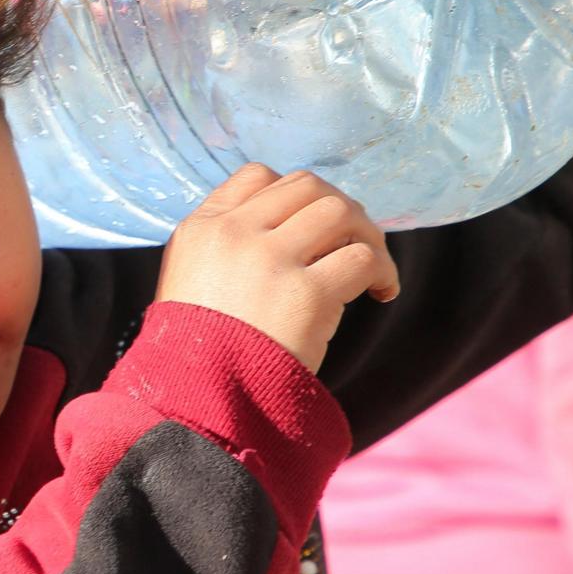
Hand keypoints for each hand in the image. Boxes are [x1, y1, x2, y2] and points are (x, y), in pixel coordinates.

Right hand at [155, 164, 399, 372]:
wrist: (198, 397)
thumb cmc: (199, 349)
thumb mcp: (190, 280)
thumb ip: (227, 247)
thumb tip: (290, 228)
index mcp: (202, 228)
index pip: (257, 176)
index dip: (294, 196)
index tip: (310, 228)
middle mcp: (234, 233)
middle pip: (308, 186)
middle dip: (340, 209)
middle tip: (353, 243)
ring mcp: (269, 259)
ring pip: (340, 211)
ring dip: (367, 235)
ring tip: (372, 270)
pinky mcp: (306, 293)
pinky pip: (363, 258)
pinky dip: (382, 271)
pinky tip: (381, 293)